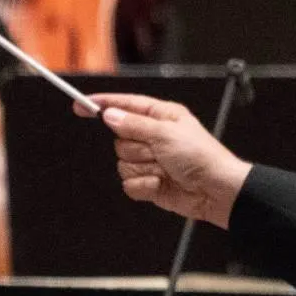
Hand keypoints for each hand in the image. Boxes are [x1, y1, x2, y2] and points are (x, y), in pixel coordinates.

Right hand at [85, 92, 252, 227]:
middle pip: (119, 139)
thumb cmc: (201, 157)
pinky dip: (144, 185)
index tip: (81, 105)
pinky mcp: (148, 182)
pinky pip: (128, 183)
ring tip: (164, 169)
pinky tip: (161, 184)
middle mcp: (153, 136)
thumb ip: (134, 125)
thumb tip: (110, 115)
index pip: (125, 106)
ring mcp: (150, 160)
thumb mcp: (166, 134)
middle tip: (159, 152)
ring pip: (122, 163)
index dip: (103, 104)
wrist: (214, 191)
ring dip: (143, 168)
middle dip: (137, 149)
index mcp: (160, 116)